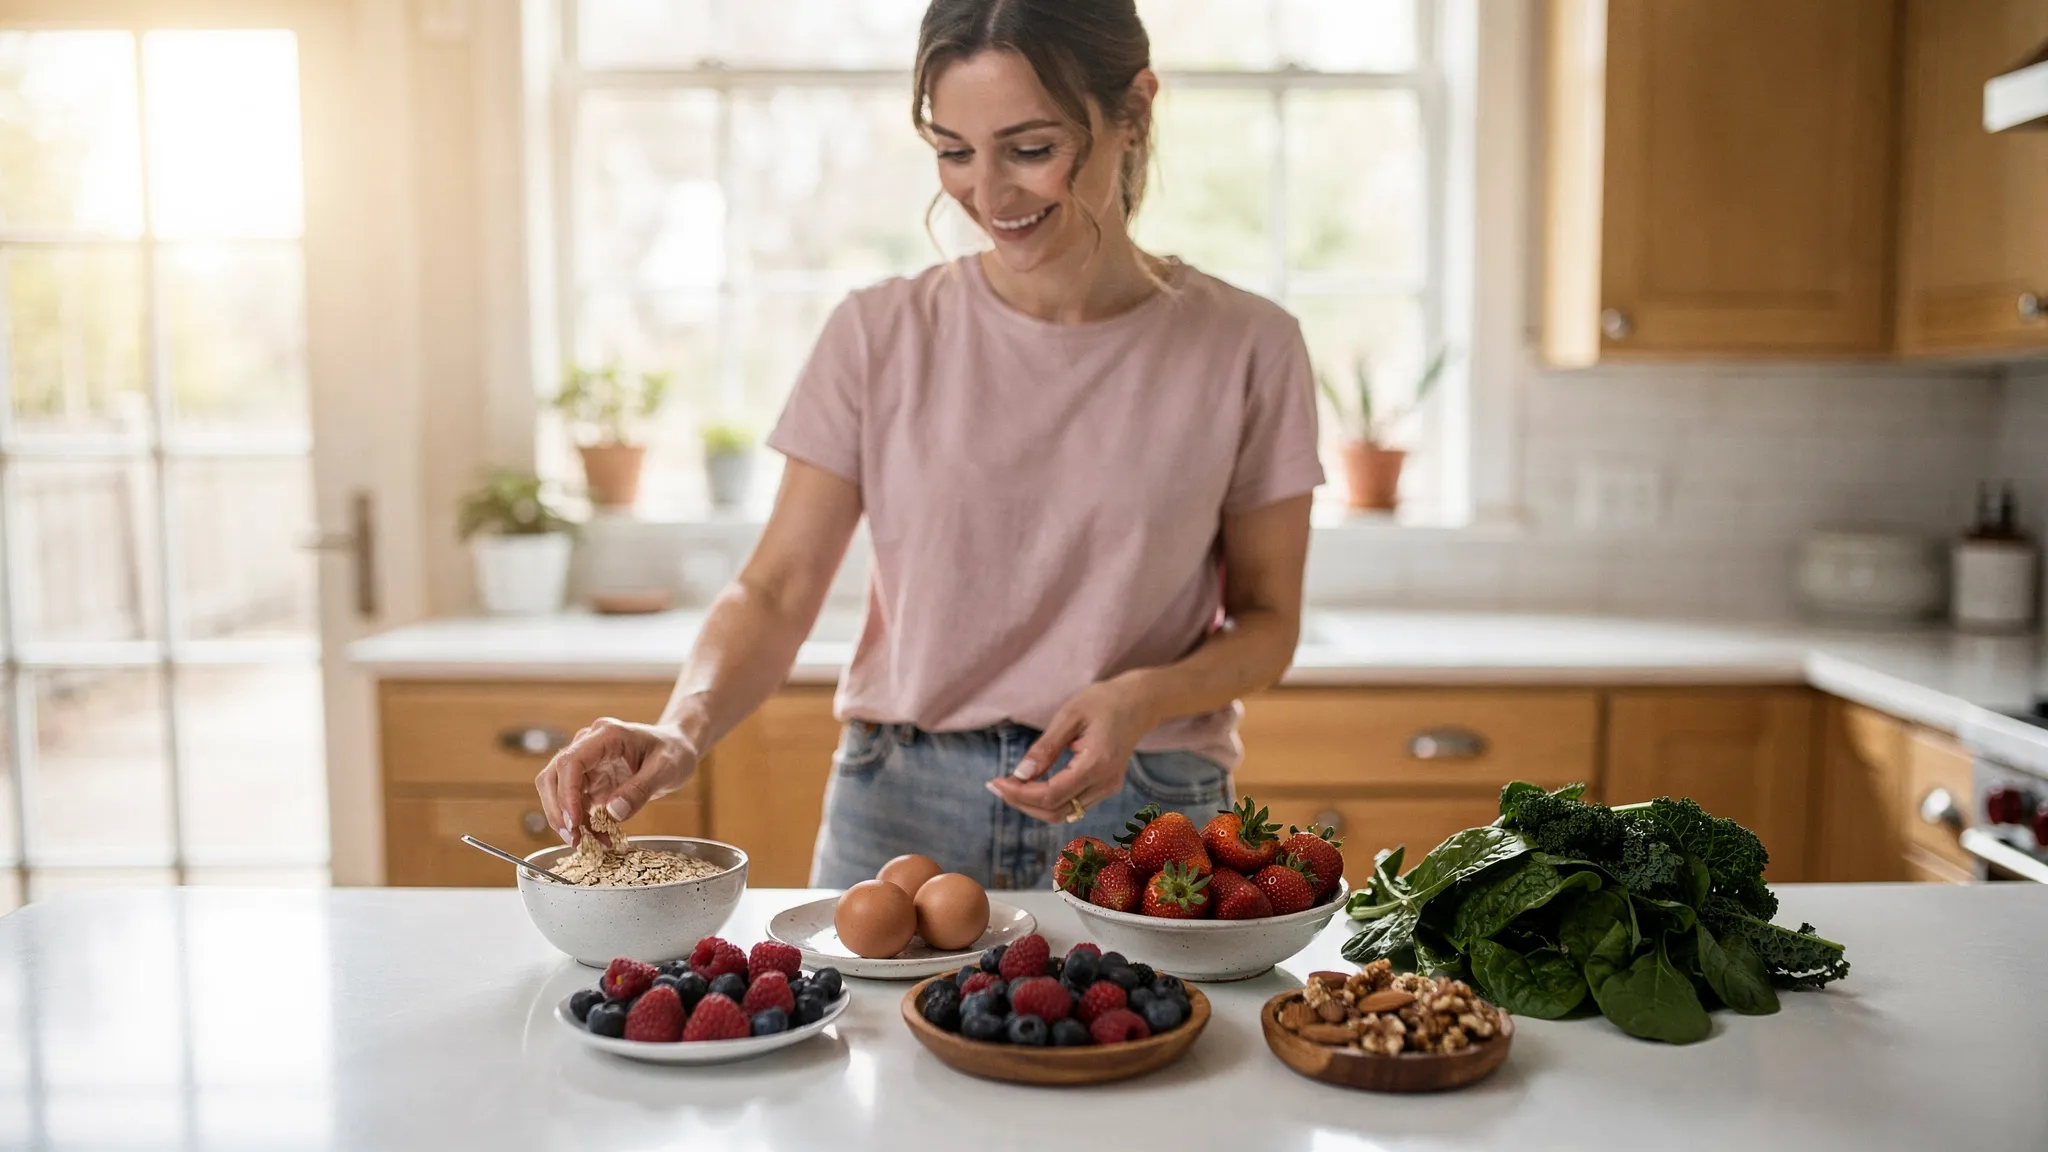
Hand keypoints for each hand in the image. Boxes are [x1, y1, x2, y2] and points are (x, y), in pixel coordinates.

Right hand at [534, 717, 700, 843]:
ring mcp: (587, 764)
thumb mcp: (666, 769)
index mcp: (606, 735)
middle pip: (553, 776)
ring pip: (558, 792)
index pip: (571, 761)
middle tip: (573, 839)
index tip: (574, 821)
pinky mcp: (590, 781)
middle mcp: (589, 746)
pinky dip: (582, 823)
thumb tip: (613, 812)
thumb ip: (640, 789)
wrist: (677, 748)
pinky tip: (599, 838)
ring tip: (585, 844)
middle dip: (558, 810)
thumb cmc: (674, 751)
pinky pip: (575, 804)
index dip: (566, 793)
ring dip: (566, 820)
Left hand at [987, 678, 1156, 824]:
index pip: (1051, 795)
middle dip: (1022, 803)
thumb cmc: (1103, 701)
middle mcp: (1105, 783)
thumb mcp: (1069, 716)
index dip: (1020, 795)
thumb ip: (1045, 748)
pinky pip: (1073, 804)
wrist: (1139, 702)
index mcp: (1096, 764)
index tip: (996, 782)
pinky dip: (1048, 800)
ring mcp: (1108, 788)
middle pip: (1056, 812)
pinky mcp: (1106, 787)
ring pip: (1064, 813)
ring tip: (1009, 785)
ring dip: (1033, 805)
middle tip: (996, 785)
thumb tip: (1020, 775)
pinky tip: (1031, 785)